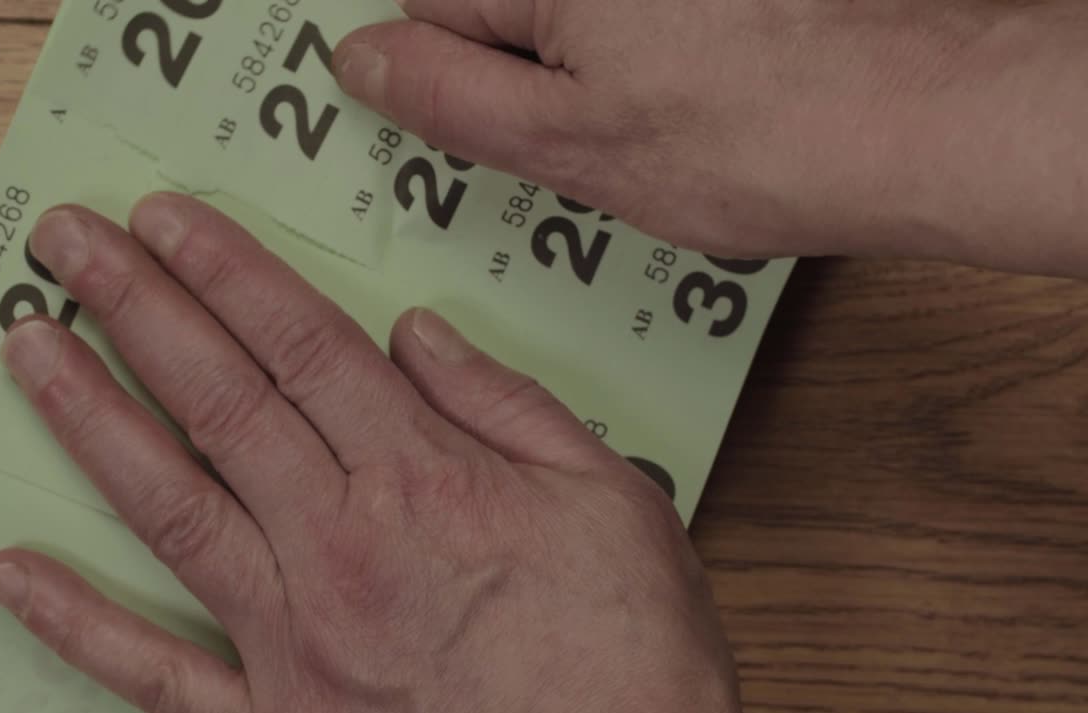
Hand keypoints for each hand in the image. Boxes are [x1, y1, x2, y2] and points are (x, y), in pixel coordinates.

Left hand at [0, 193, 741, 712]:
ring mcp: (294, 639)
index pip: (302, 347)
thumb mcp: (611, 503)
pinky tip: (17, 574)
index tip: (167, 223)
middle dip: (138, 309)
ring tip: (31, 351)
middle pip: (221, 402)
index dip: (226, 273)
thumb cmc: (631, 663)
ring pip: (171, 506)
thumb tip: (423, 335)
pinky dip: (80, 624)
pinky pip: (158, 673)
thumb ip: (506, 407)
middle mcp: (340, 548)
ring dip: (92, 420)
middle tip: (72, 246)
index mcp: (425, 483)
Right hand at [334, 0, 1087, 275]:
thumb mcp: (566, 140)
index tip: (465, 123)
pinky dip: (634, 62)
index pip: (424, 5)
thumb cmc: (753, 138)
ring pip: (565, 19)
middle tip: (568, 136)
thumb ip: (446, 95)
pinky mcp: (703, 0)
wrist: (909, 121)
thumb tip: (361, 60)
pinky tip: (682, 107)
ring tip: (646, 125)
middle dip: (509, 71)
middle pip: (494, 3)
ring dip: (576, 72)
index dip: (437, 76)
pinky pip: (626, 24)